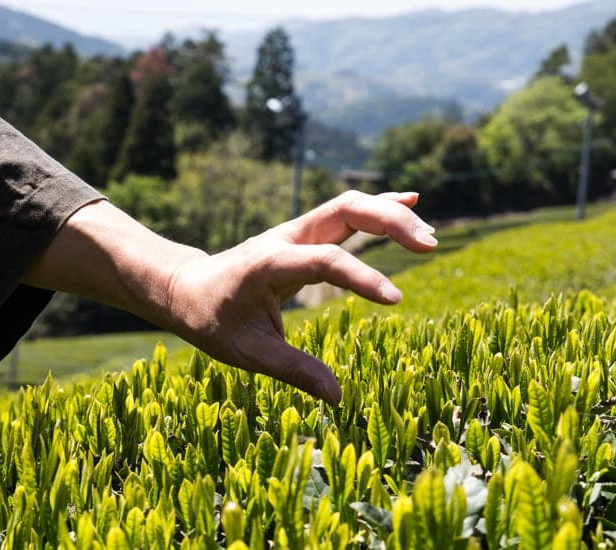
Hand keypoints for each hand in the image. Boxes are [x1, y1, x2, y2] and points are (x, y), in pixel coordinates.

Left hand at [22, 191, 436, 406]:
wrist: (186, 289)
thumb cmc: (212, 321)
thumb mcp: (247, 352)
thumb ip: (293, 370)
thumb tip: (337, 398)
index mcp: (268, 263)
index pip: (324, 260)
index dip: (362, 277)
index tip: (396, 300)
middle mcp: (284, 238)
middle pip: (344, 210)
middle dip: (389, 221)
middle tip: (430, 245)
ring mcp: (294, 232)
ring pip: (347, 206)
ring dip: (390, 214)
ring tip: (429, 237)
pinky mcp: (302, 236)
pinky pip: (343, 215)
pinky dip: (377, 209)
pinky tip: (409, 204)